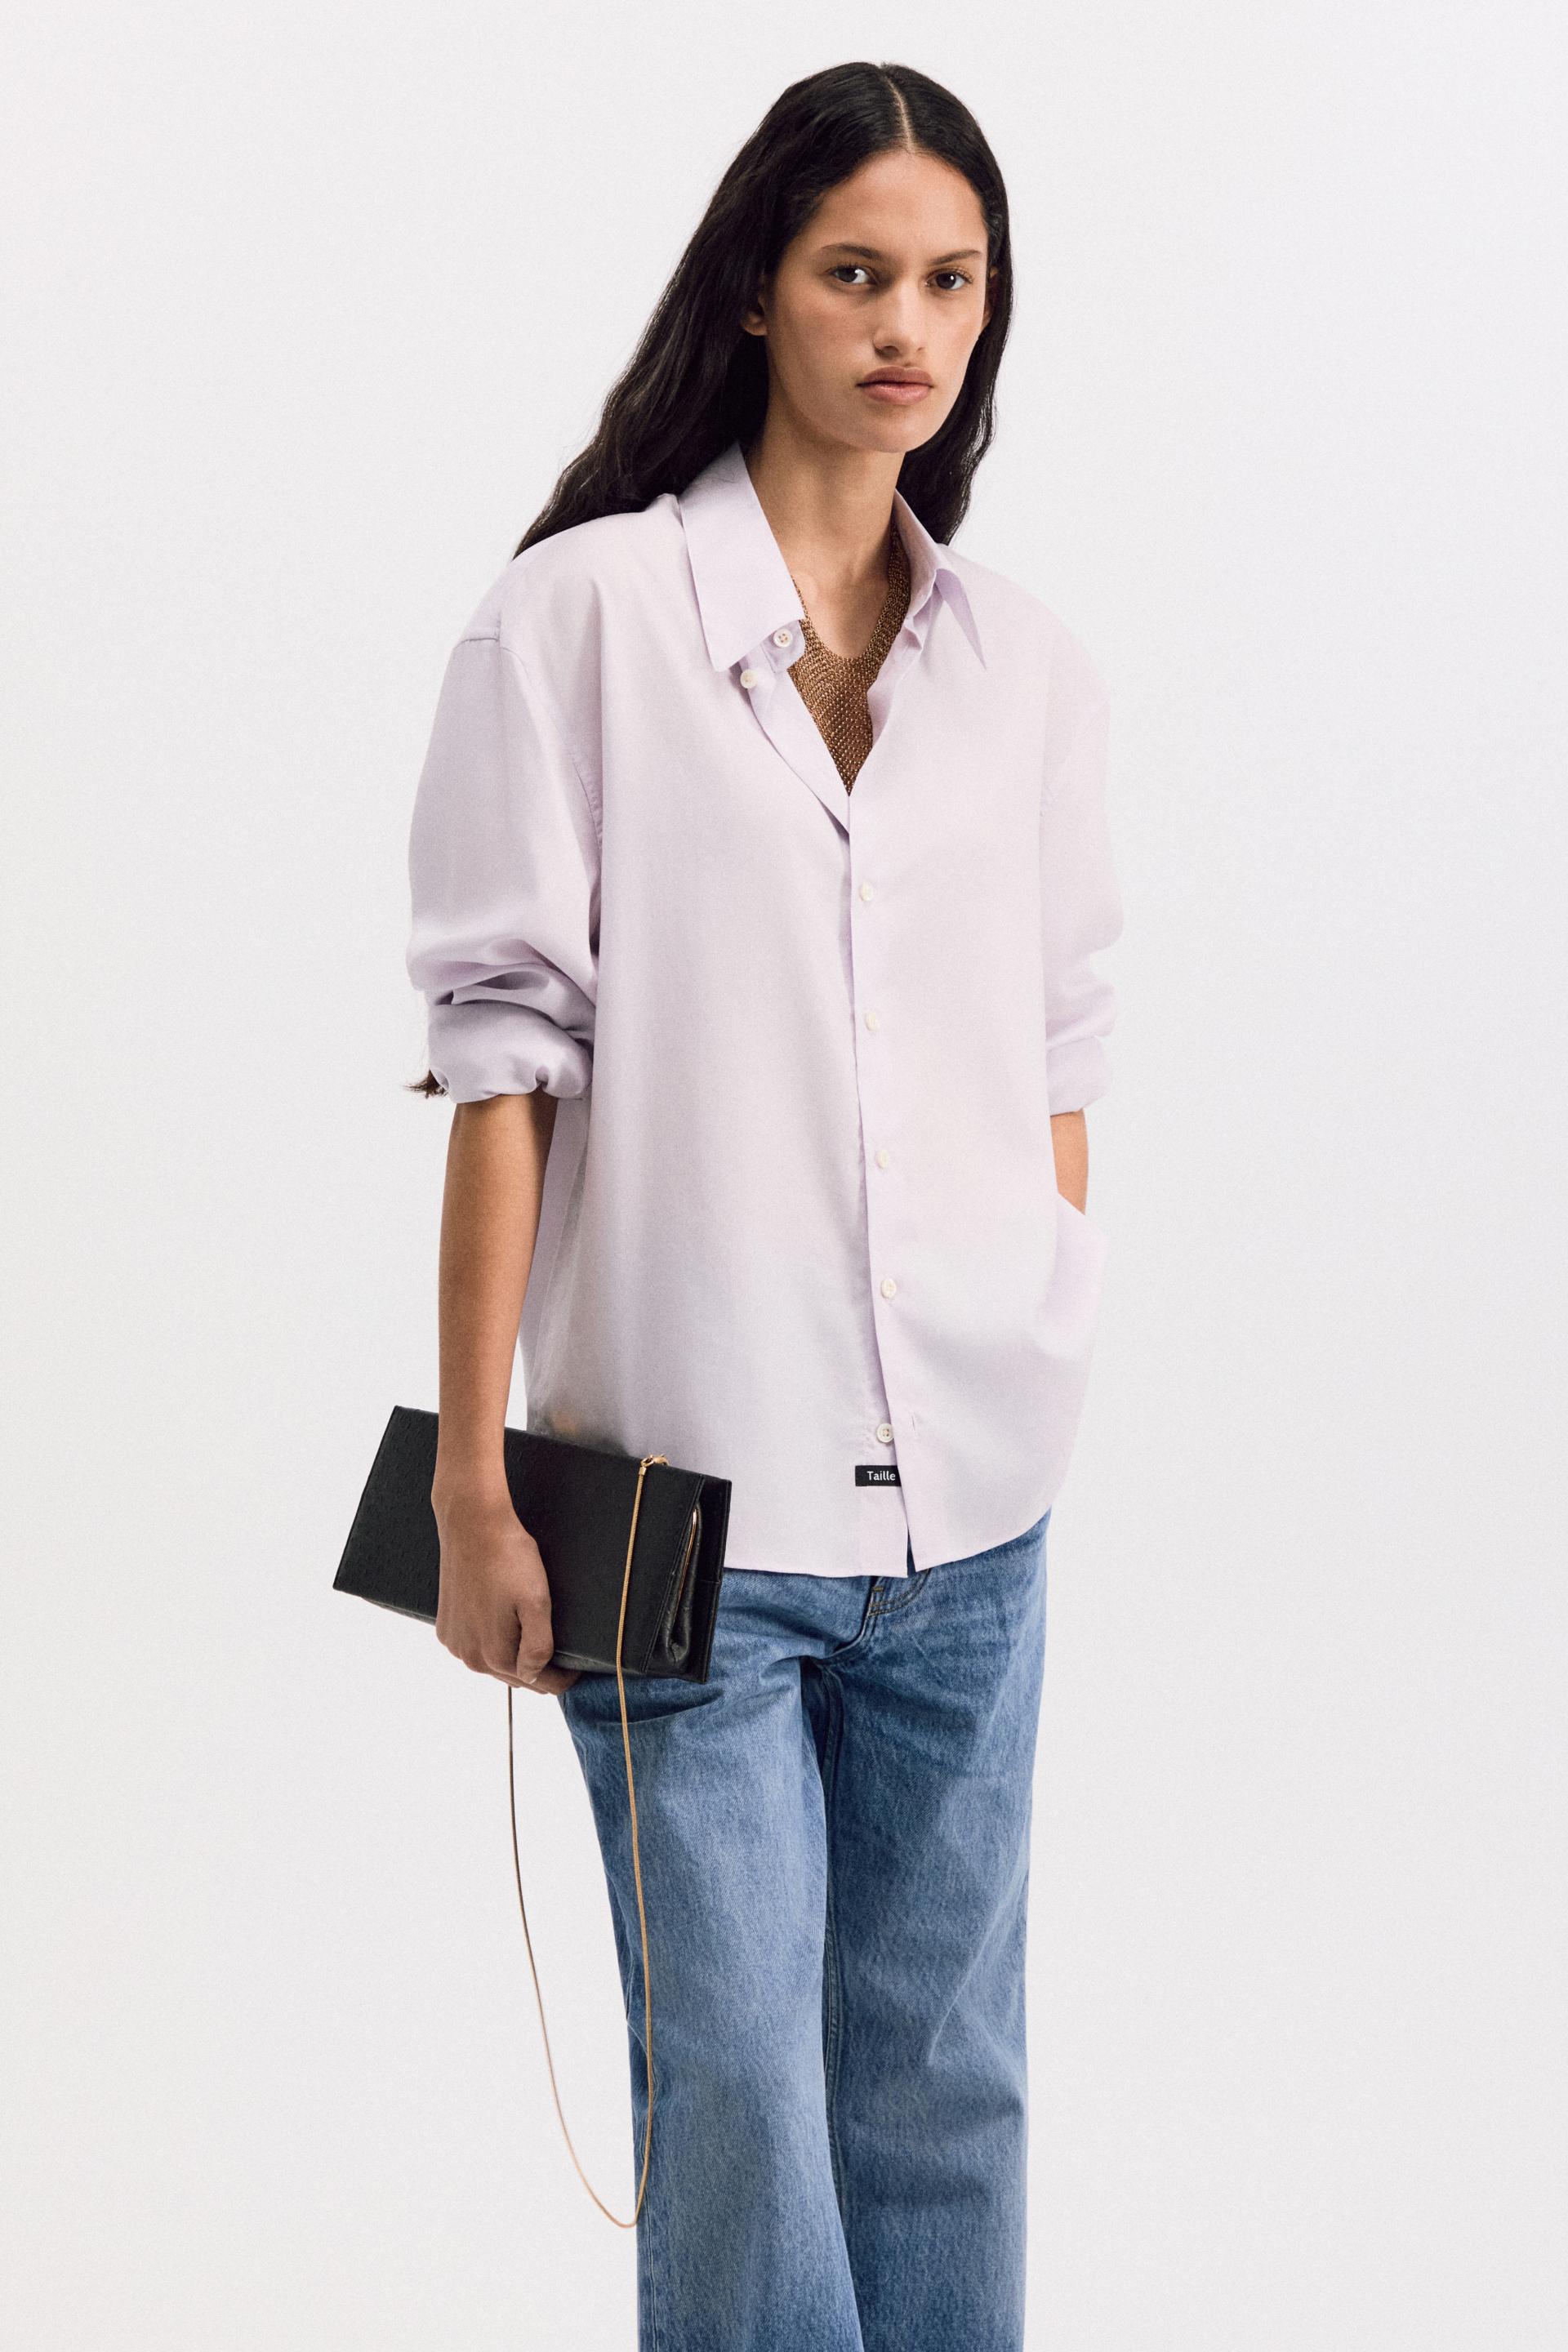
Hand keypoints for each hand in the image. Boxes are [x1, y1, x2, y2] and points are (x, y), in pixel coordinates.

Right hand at [431, 1485, 579, 1694]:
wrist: (473, 1525)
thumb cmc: (509, 1559)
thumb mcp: (537, 1601)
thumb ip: (538, 1647)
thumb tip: (536, 1677)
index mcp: (495, 1655)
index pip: (538, 1683)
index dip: (562, 1678)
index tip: (578, 1669)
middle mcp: (469, 1657)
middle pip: (515, 1677)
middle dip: (538, 1670)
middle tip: (561, 1656)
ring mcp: (454, 1643)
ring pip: (493, 1664)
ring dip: (513, 1657)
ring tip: (532, 1636)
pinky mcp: (446, 1627)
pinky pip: (475, 1646)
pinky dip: (490, 1642)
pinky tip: (503, 1624)